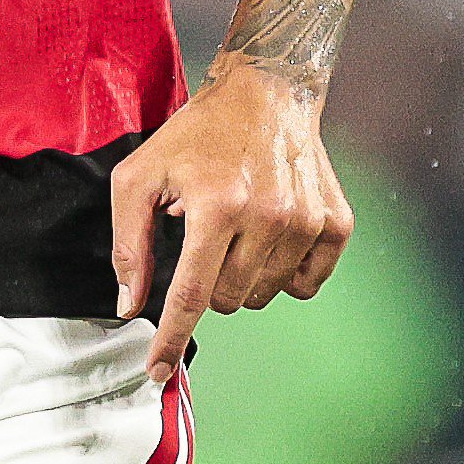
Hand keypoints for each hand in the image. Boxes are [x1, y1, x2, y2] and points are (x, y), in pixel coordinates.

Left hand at [111, 65, 354, 381]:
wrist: (266, 91)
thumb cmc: (196, 134)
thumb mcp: (140, 176)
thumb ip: (127, 244)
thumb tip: (130, 305)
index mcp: (216, 206)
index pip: (190, 296)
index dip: (171, 340)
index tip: (157, 372)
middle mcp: (268, 216)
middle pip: (227, 300)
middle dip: (207, 282)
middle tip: (205, 238)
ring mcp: (308, 220)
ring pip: (265, 295)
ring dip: (244, 276)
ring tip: (237, 228)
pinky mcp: (336, 221)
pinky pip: (308, 285)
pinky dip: (286, 275)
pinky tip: (271, 240)